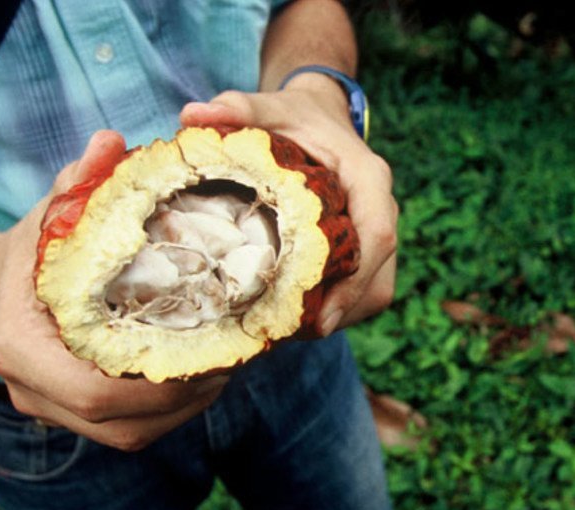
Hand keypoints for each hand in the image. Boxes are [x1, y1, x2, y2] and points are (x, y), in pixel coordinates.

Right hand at [0, 131, 228, 451]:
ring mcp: (55, 413)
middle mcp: (34, 392)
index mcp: (22, 349)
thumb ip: (80, 180)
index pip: (95, 392)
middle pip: (124, 423)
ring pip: (135, 432)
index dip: (160, 385)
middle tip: (238, 356)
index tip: (212, 353)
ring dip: (190, 406)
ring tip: (232, 364)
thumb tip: (110, 143)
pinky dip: (177, 409)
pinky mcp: (80, 418)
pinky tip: (210, 372)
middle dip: (189, 396)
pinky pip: (134, 429)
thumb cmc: (32, 249)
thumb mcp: (53, 209)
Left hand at [179, 77, 397, 333]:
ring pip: (374, 291)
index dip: (354, 283)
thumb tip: (192, 115)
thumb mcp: (268, 108)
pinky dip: (334, 308)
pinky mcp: (369, 249)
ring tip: (285, 331)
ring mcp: (379, 231)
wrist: (320, 115)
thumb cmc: (294, 117)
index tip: (322, 321)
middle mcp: (382, 207)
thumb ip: (235, 108)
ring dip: (336, 316)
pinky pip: (364, 290)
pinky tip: (293, 316)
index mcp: (368, 178)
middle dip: (339, 312)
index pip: (378, 236)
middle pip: (377, 277)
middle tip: (288, 336)